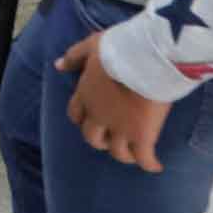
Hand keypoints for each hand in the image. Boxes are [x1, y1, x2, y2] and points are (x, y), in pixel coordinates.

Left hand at [58, 32, 171, 172]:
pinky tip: (155, 166)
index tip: (89, 121)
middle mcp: (99, 115)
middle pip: (93, 138)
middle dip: (100, 141)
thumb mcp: (91, 46)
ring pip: (118, 152)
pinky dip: (149, 164)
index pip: (75, 114)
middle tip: (111, 140)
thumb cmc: (120, 49)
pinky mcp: (143, 136)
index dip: (82, 120)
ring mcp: (121, 128)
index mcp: (86, 94)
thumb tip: (57, 66)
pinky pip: (144, 158)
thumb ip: (73, 57)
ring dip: (124, 155)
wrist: (146, 59)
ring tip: (134, 154)